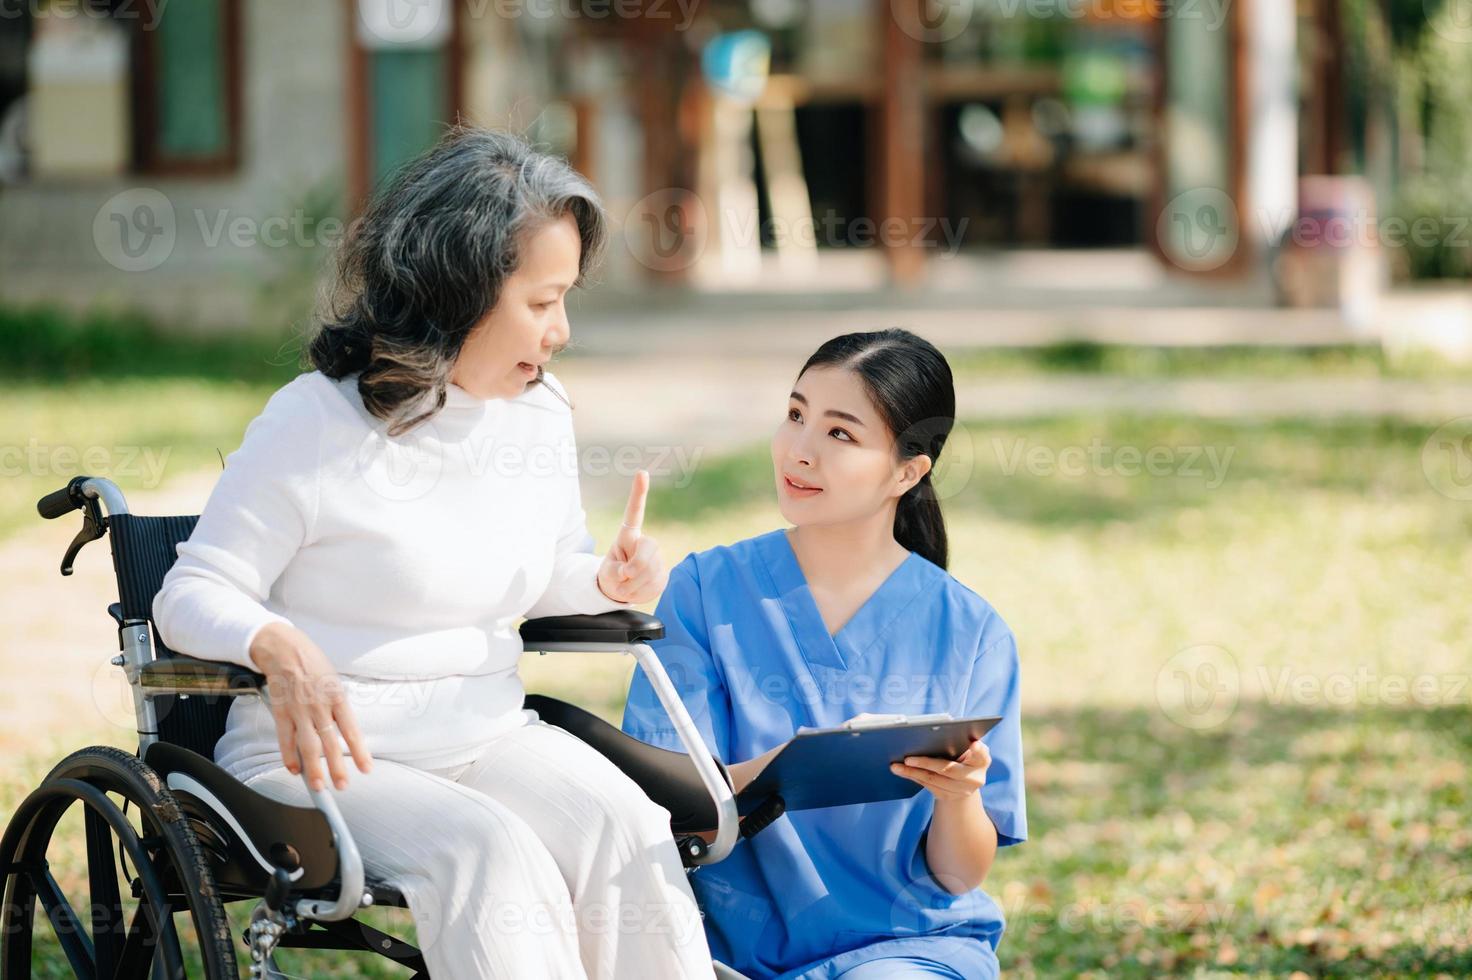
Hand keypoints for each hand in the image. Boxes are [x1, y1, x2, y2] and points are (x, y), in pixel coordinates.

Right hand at [248, 622, 372, 791]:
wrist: (285, 649)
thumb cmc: (313, 664)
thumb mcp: (335, 681)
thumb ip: (338, 706)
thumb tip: (344, 731)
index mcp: (337, 698)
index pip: (351, 731)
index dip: (359, 752)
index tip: (366, 769)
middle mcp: (319, 707)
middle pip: (330, 743)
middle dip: (337, 768)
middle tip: (342, 786)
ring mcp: (299, 711)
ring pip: (308, 746)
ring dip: (313, 769)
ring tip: (319, 786)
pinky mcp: (281, 712)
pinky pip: (285, 738)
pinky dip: (289, 756)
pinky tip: (294, 769)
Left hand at [596, 470, 665, 603]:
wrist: (621, 591)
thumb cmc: (610, 576)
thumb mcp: (606, 573)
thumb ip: (616, 572)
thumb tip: (631, 572)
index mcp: (628, 536)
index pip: (635, 512)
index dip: (639, 493)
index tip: (642, 472)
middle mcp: (645, 543)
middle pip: (649, 548)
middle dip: (637, 566)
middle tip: (624, 575)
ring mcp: (657, 558)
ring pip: (651, 571)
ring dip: (634, 585)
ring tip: (624, 586)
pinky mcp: (664, 574)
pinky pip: (656, 584)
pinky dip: (642, 592)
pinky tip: (636, 590)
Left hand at [890, 738, 991, 802]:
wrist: (966, 781)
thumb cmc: (965, 755)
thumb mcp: (971, 747)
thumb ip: (964, 739)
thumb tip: (947, 729)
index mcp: (982, 760)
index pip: (982, 754)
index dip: (978, 750)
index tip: (973, 744)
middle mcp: (975, 778)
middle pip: (948, 769)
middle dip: (926, 763)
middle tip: (908, 758)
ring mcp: (961, 790)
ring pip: (933, 780)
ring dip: (912, 773)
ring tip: (896, 766)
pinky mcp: (948, 797)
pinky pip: (927, 786)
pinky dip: (913, 777)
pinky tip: (901, 771)